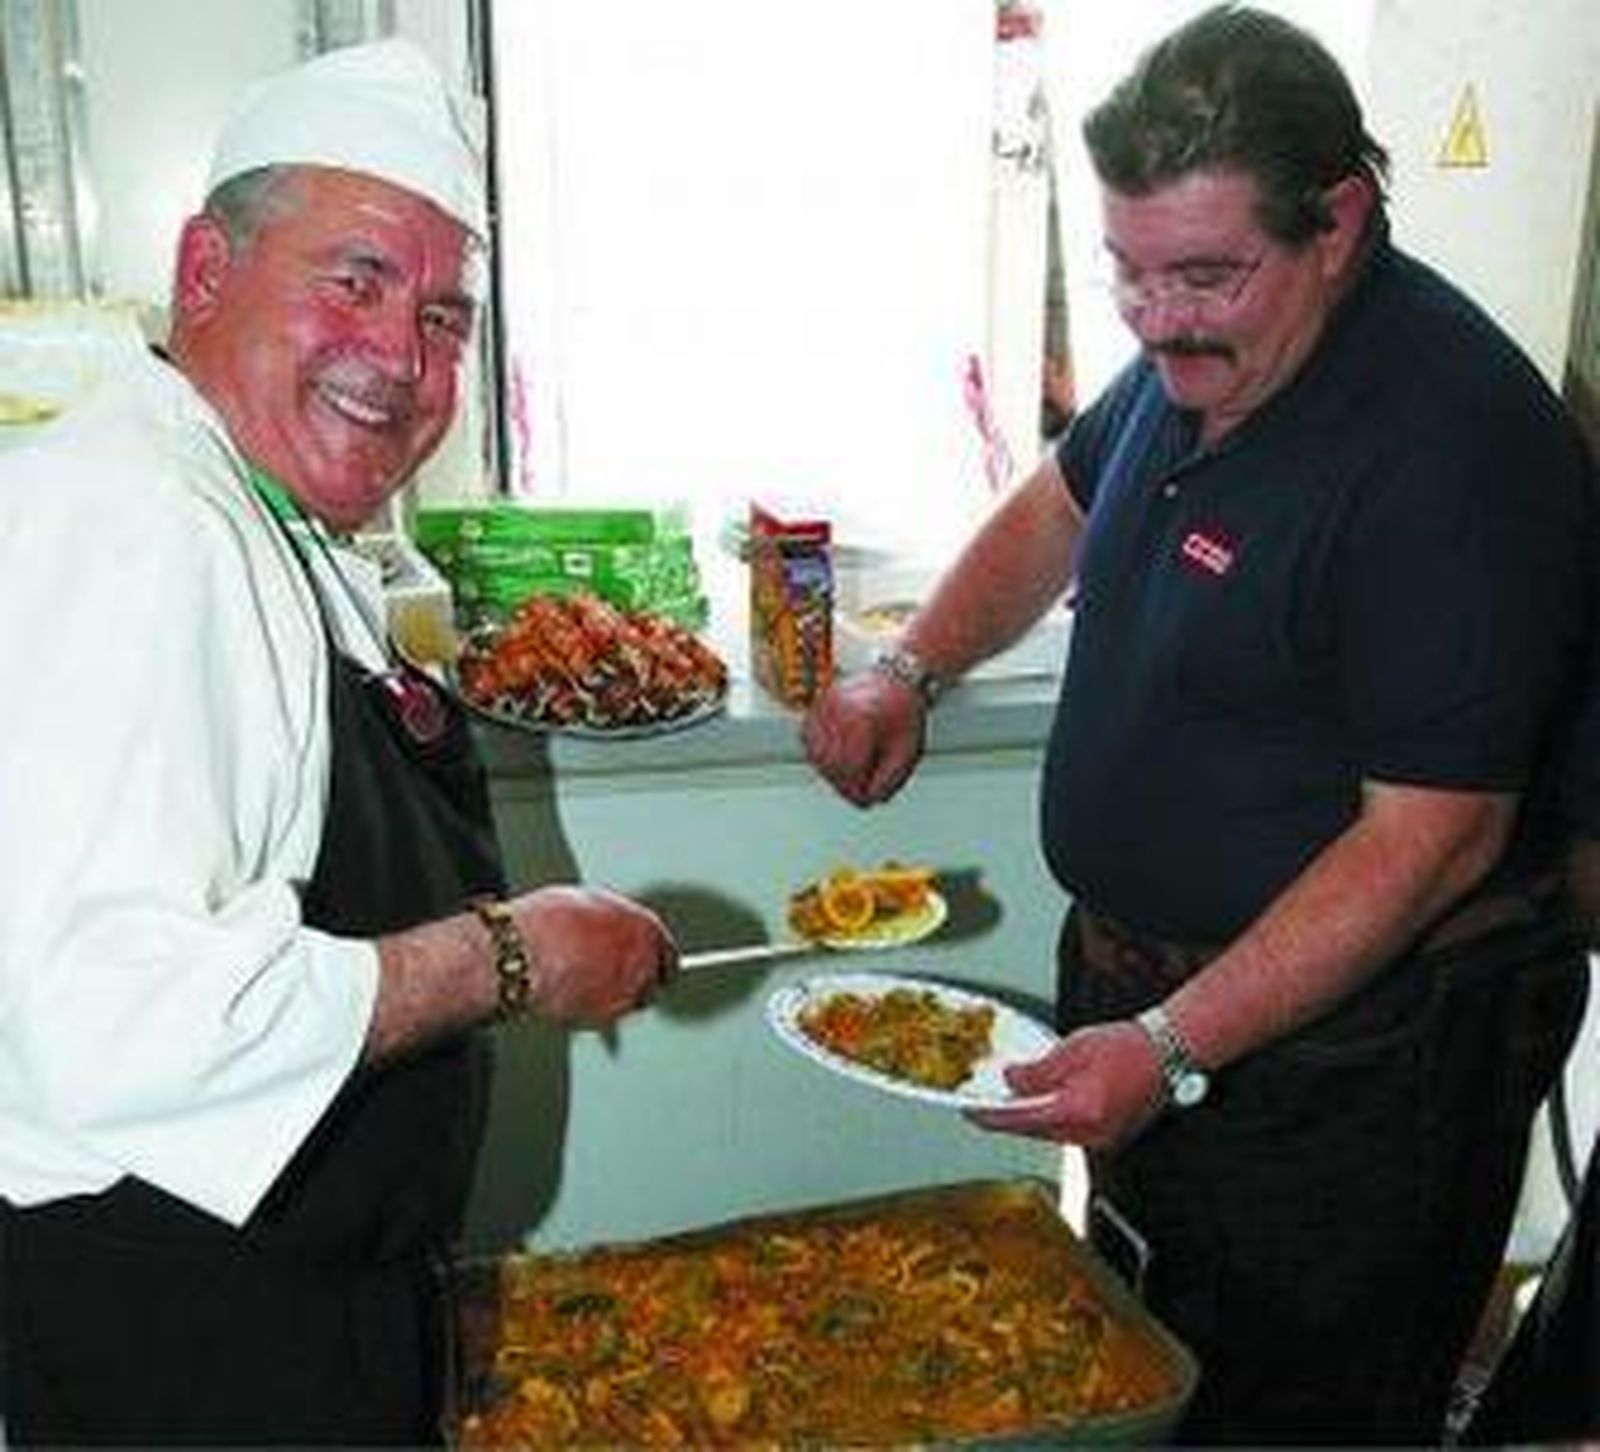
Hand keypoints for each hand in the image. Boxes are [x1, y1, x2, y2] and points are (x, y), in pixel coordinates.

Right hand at [507, 885, 677, 1026]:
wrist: (520, 954)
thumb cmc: (547, 922)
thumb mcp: (589, 903)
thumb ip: (614, 920)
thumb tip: (614, 928)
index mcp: (645, 928)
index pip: (667, 952)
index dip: (657, 959)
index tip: (651, 964)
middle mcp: (644, 962)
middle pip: (655, 980)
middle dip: (641, 978)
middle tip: (616, 975)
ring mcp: (627, 992)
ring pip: (633, 1001)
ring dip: (619, 995)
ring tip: (589, 984)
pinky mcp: (605, 1018)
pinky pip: (608, 1015)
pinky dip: (596, 1009)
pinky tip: (574, 995)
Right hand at [800, 671, 925, 805]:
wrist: (896, 676)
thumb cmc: (904, 710)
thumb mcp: (907, 749)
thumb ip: (890, 779)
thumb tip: (871, 800)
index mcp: (862, 723)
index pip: (851, 771)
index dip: (857, 791)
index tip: (865, 801)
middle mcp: (839, 712)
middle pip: (830, 764)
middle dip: (843, 784)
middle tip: (856, 793)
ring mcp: (825, 706)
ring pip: (816, 752)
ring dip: (829, 771)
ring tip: (848, 778)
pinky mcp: (818, 704)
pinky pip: (808, 736)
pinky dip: (817, 752)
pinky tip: (832, 759)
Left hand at [965, 1020, 1165, 1146]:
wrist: (1168, 1052)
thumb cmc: (1127, 1046)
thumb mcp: (1072, 1049)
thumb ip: (1037, 1071)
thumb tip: (1012, 1082)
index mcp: (1078, 1110)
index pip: (1021, 1119)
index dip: (991, 1115)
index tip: (971, 1112)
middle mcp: (1090, 1133)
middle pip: (1035, 1131)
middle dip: (1010, 1117)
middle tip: (988, 1104)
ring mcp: (1101, 1139)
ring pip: (1052, 1133)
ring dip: (1032, 1118)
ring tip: (1015, 1099)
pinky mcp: (1109, 1136)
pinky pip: (1070, 1132)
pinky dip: (1053, 1118)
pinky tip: (1046, 1102)